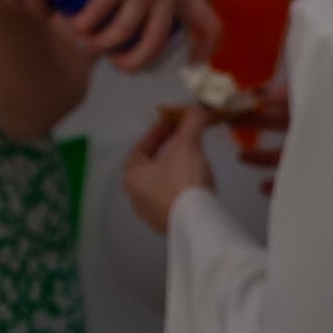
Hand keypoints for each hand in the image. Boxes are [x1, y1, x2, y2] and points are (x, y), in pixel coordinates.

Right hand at [55, 0, 210, 76]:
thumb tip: (134, 27)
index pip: (210, 27)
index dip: (204, 53)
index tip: (189, 67)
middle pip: (153, 47)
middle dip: (128, 63)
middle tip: (109, 59)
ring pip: (119, 36)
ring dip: (93, 42)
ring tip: (78, 35)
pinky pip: (96, 17)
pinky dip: (79, 24)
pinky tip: (68, 20)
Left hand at [121, 110, 214, 229]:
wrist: (195, 222)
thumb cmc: (183, 180)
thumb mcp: (187, 144)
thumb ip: (192, 121)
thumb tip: (199, 106)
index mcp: (132, 175)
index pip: (140, 148)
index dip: (157, 132)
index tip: (172, 123)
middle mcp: (135, 196)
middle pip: (150, 167)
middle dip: (165, 151)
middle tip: (183, 140)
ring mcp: (150, 214)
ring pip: (160, 185)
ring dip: (174, 171)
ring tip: (192, 160)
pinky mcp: (167, 226)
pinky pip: (172, 201)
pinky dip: (181, 189)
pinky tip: (196, 184)